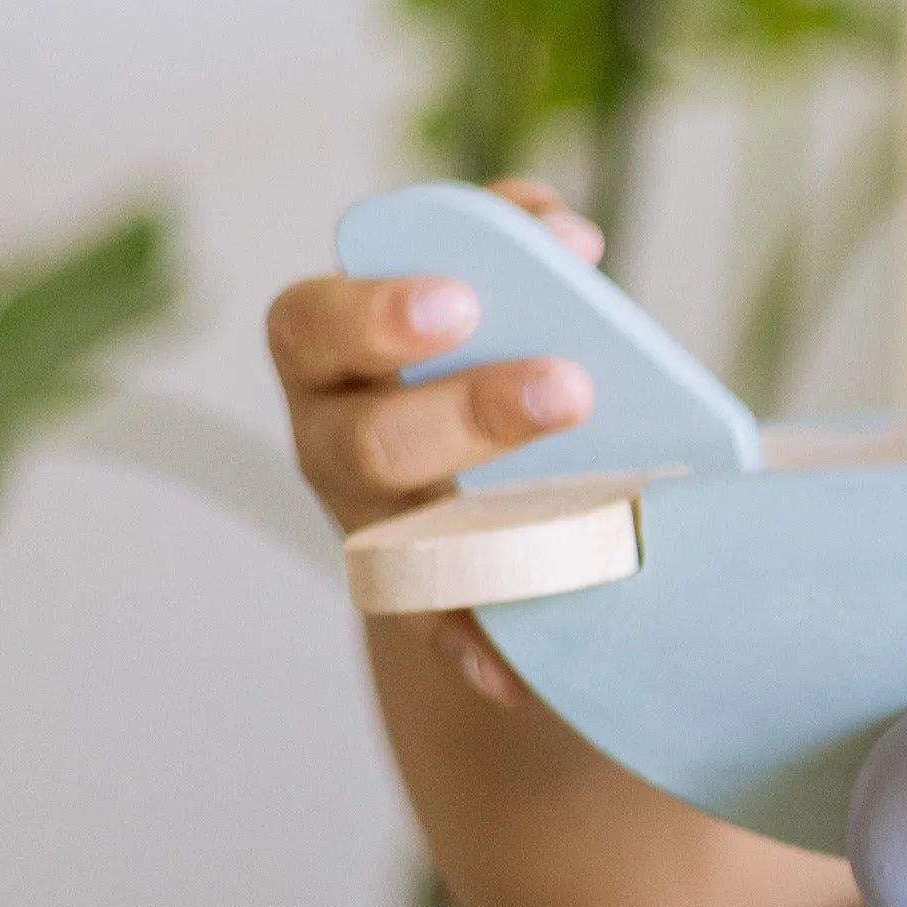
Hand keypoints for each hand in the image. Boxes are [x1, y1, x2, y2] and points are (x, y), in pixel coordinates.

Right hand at [266, 178, 600, 706]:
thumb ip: (511, 237)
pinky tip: (519, 671)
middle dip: (466, 414)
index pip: (313, 324)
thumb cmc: (477, 353)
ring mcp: (368, 530)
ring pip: (396, 541)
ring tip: (594, 513)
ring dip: (488, 528)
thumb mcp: (484, 285)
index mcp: (328, 354)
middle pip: (367, 440)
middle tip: (570, 388)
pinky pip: (443, 634)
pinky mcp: (415, 601)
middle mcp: (331, 443)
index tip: (463, 299)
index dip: (377, 313)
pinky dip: (480, 649)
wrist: (477, 477)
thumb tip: (566, 235)